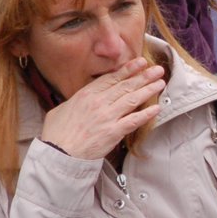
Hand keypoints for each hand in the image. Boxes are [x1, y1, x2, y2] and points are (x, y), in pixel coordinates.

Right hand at [38, 58, 164, 159]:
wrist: (58, 154)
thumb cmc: (56, 134)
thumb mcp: (60, 109)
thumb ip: (74, 102)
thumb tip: (80, 100)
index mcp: (86, 95)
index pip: (111, 78)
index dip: (128, 70)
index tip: (140, 62)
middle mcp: (99, 103)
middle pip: (125, 86)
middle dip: (143, 76)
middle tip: (157, 70)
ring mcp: (107, 117)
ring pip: (132, 100)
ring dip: (148, 90)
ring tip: (160, 83)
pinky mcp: (113, 133)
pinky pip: (134, 121)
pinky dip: (146, 114)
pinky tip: (157, 108)